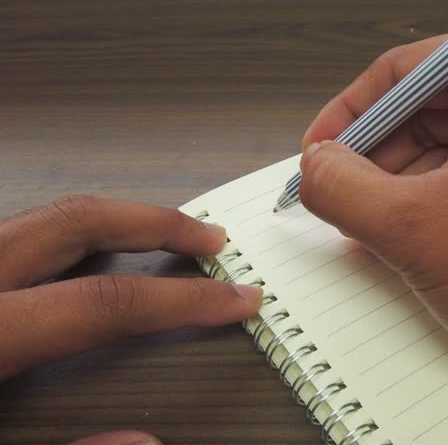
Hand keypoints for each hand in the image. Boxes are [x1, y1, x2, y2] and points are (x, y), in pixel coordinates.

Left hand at [0, 195, 261, 444]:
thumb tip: (144, 441)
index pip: (106, 301)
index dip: (181, 299)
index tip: (234, 299)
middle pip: (77, 225)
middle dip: (156, 224)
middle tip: (212, 238)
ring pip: (46, 217)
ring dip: (116, 220)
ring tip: (164, 232)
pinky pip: (21, 233)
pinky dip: (72, 234)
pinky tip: (94, 252)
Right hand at [297, 21, 447, 442]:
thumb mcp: (416, 229)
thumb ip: (343, 188)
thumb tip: (317, 169)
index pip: (405, 68)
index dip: (348, 117)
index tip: (319, 155)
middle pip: (433, 104)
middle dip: (381, 159)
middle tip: (344, 201)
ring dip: (413, 186)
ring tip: (384, 234)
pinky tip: (428, 242)